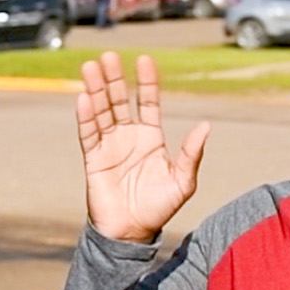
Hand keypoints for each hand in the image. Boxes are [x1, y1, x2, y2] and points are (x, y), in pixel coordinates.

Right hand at [75, 53, 210, 243]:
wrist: (131, 233)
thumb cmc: (159, 208)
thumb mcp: (182, 182)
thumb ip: (191, 154)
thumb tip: (206, 126)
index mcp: (151, 138)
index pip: (148, 102)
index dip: (147, 82)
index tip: (144, 59)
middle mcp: (129, 137)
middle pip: (120, 100)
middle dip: (115, 79)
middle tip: (109, 56)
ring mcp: (109, 146)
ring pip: (101, 111)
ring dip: (96, 89)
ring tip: (91, 67)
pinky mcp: (93, 159)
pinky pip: (88, 134)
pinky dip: (86, 116)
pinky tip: (84, 98)